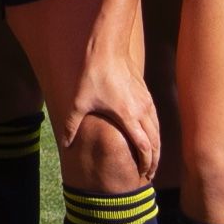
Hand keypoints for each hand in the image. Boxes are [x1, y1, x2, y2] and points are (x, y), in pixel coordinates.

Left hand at [61, 40, 159, 181]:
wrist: (108, 50)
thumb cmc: (93, 76)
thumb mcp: (79, 102)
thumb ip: (72, 125)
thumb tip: (65, 144)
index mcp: (128, 116)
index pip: (144, 147)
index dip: (146, 163)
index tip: (143, 174)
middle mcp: (141, 111)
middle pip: (155, 142)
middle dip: (154, 160)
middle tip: (149, 174)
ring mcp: (146, 102)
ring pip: (158, 130)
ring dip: (156, 147)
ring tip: (152, 160)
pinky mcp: (146, 95)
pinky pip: (155, 119)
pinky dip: (155, 132)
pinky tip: (149, 137)